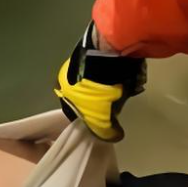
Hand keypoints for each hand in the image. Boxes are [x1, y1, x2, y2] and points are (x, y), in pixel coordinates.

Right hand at [53, 22, 145, 141]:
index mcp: (61, 88)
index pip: (72, 109)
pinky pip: (106, 69)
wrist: (107, 54)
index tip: (102, 123)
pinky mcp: (97, 50)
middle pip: (85, 95)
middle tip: (115, 108)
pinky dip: (115, 75)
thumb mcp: (101, 118)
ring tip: (124, 91)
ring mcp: (82, 60)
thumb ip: (105, 131)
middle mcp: (68, 73)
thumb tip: (114, 136)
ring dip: (108, 88)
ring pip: (96, 81)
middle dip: (99, 103)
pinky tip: (126, 78)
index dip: (87, 119)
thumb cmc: (97, 90)